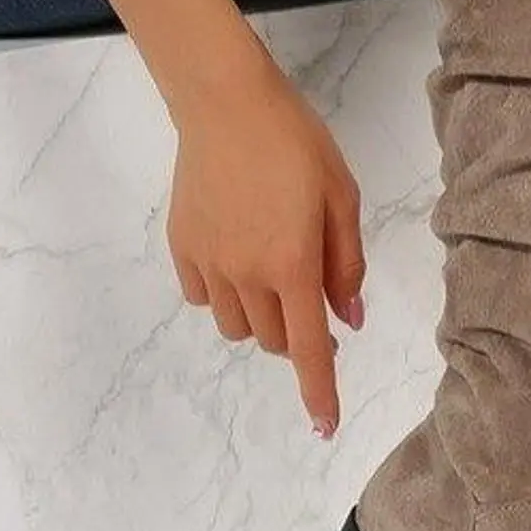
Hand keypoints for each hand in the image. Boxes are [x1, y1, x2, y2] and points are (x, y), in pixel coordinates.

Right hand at [167, 53, 366, 438]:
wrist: (226, 104)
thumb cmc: (298, 145)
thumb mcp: (342, 198)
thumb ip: (347, 265)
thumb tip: (349, 320)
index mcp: (293, 265)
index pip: (310, 348)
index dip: (319, 391)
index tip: (325, 426)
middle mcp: (246, 274)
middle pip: (273, 340)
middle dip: (297, 332)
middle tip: (310, 286)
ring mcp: (208, 263)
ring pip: (236, 326)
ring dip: (261, 316)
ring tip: (272, 266)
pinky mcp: (180, 247)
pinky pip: (202, 298)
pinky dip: (223, 295)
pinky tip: (236, 256)